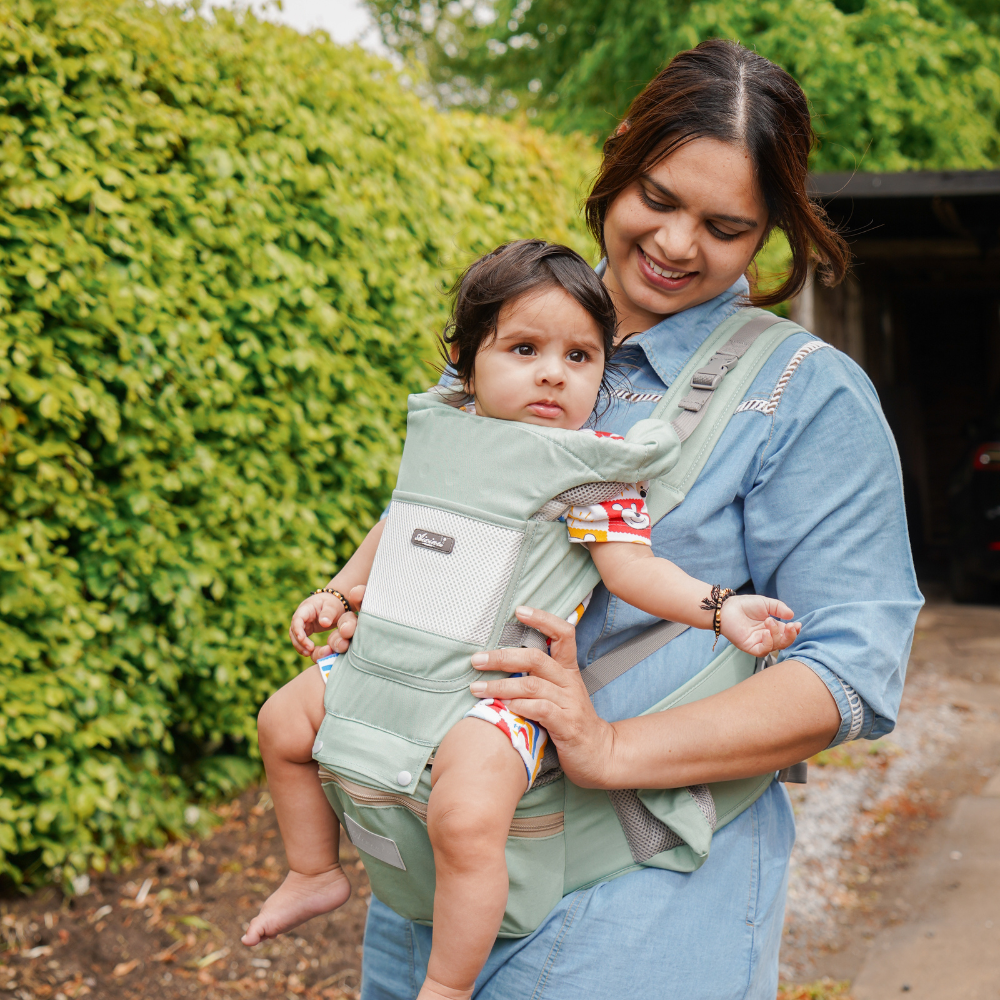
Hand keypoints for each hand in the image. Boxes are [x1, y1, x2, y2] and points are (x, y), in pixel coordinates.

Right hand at [288, 585, 365, 660]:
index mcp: (306, 608)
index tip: (302, 639)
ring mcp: (302, 623)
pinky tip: (309, 653)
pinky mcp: (306, 630)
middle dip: (299, 641)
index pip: (297, 619)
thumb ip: (328, 613)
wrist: (333, 602)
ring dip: (300, 645)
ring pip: (295, 636)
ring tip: (308, 654)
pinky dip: (303, 646)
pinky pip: (300, 639)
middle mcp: (301, 616)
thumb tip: (324, 623)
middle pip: (294, 629)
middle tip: (309, 650)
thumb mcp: (333, 606)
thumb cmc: (333, 603)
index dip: (298, 629)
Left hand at [467, 606, 616, 788]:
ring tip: (477, 688)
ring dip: (500, 685)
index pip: (563, 634)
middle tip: (477, 659)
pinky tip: (505, 707)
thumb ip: (536, 678)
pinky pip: (541, 710)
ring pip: (532, 685)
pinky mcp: (568, 726)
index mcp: (567, 670)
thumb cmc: (569, 721)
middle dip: (502, 657)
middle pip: (535, 658)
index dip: (543, 619)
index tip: (519, 611)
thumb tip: (501, 662)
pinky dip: (520, 706)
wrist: (599, 754)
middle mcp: (569, 682)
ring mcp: (570, 703)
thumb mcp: (557, 694)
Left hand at [719, 595, 800, 656]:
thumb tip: (792, 615)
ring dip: (776, 634)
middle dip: (790, 636)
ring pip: (776, 646)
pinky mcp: (750, 647)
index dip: (794, 631)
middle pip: (784, 642)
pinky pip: (763, 651)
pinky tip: (766, 633)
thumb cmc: (745, 605)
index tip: (797, 624)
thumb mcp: (766, 603)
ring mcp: (759, 642)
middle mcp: (767, 636)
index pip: (787, 633)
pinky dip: (768, 643)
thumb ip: (779, 608)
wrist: (727, 607)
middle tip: (791, 626)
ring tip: (769, 620)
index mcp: (773, 627)